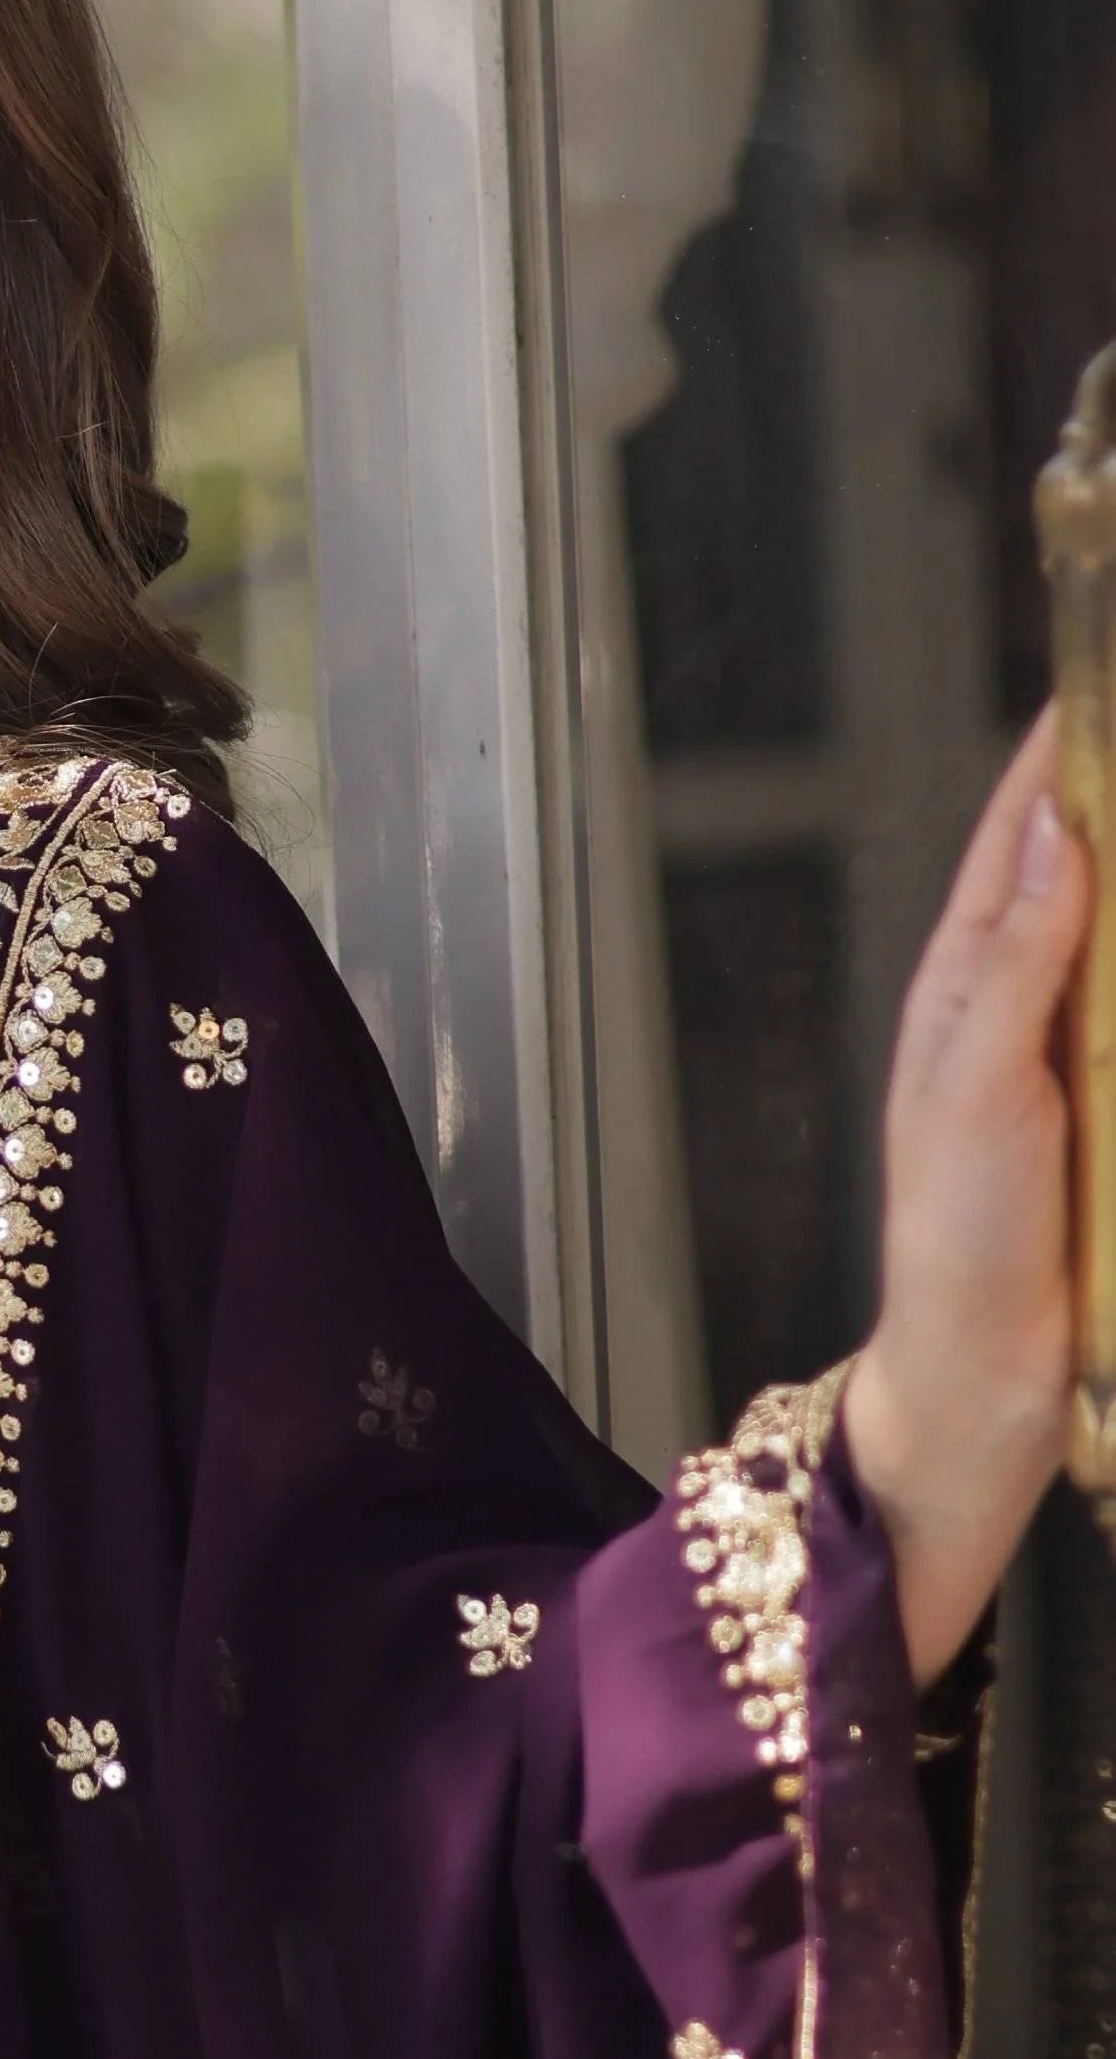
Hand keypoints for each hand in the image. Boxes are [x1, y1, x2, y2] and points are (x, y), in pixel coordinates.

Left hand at [846, 705, 1088, 1684]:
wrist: (982, 1380)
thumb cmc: (958, 1241)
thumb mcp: (977, 1089)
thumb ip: (1014, 966)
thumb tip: (1052, 839)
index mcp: (964, 988)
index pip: (1017, 839)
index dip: (1061, 754)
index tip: (1101, 677)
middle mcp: (1019, 1008)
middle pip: (1086, 872)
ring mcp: (1074, 1060)